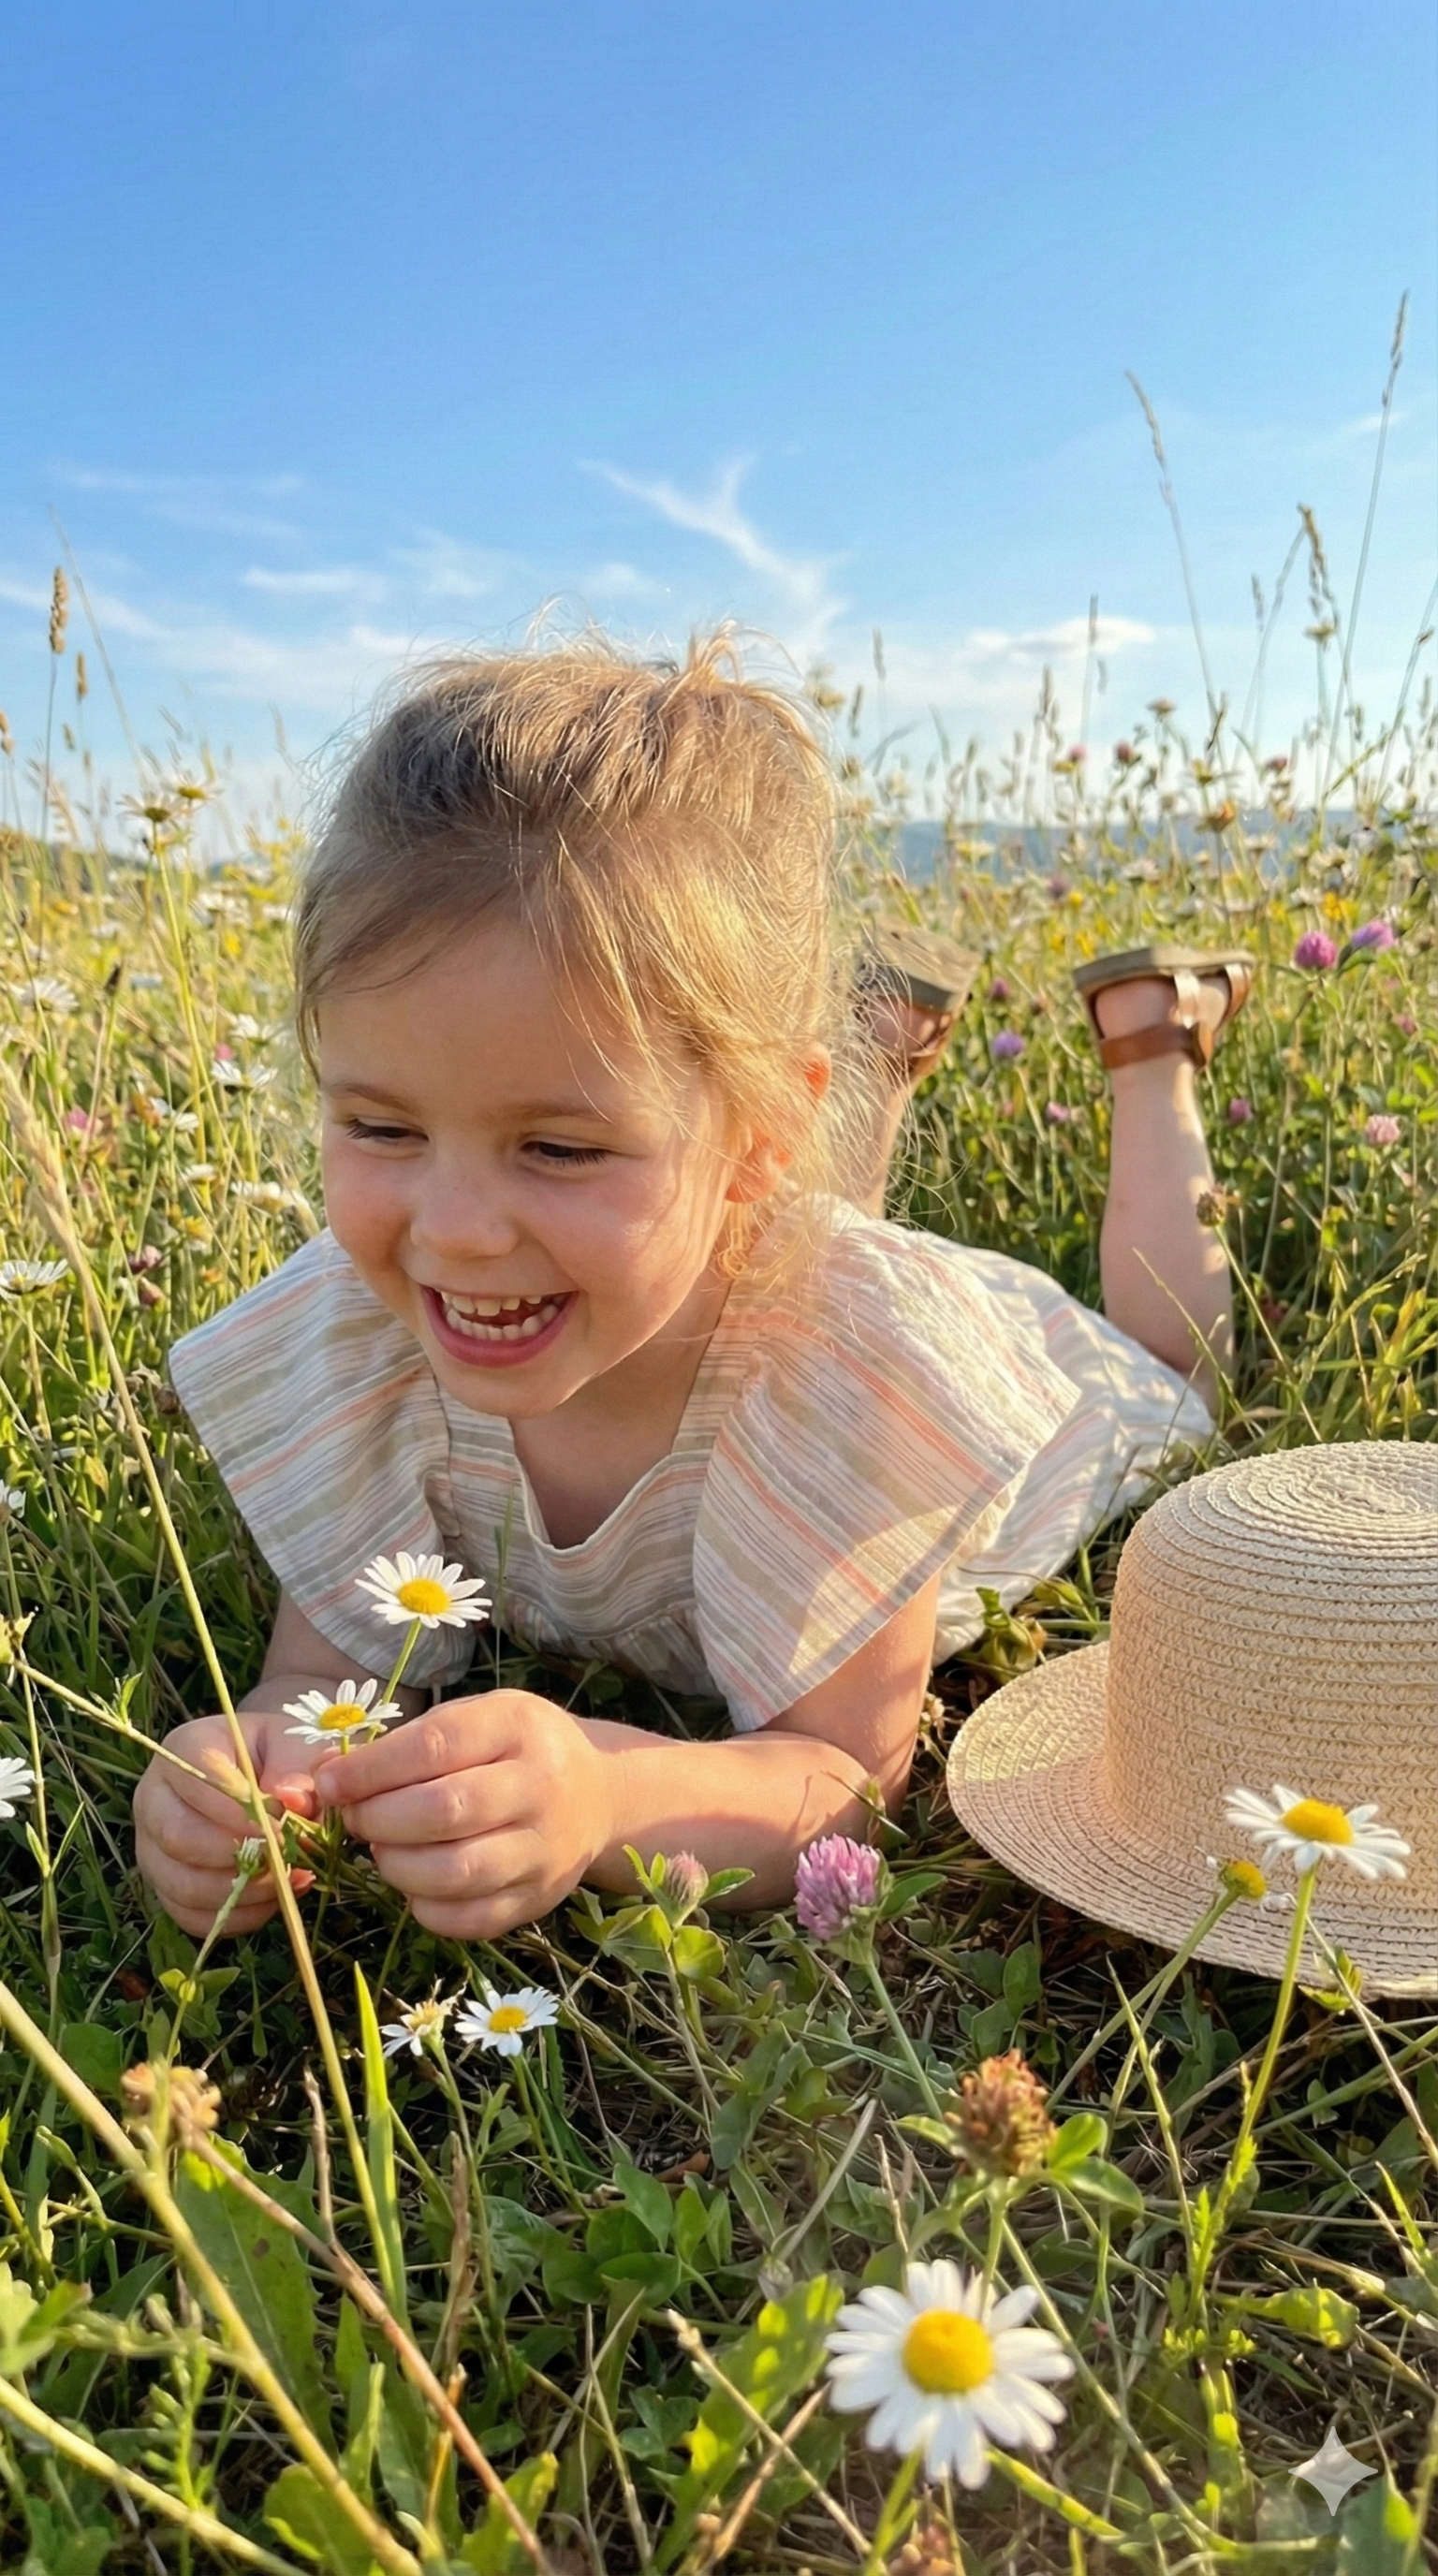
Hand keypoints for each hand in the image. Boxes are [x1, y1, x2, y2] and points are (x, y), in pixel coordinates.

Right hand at [133, 1710, 322, 1936]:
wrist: (268, 1772)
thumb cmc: (279, 1754)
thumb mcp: (295, 1748)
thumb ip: (299, 1772)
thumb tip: (294, 1805)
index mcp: (183, 1750)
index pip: (197, 1776)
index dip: (239, 1806)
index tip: (281, 1822)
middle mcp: (155, 1798)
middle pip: (179, 1837)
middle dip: (239, 1854)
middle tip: (286, 1856)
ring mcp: (153, 1847)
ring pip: (182, 1885)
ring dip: (242, 1891)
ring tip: (288, 1878)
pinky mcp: (165, 1887)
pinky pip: (192, 1916)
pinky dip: (237, 1916)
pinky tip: (274, 1898)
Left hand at [314, 1690, 612, 1938]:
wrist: (597, 1794)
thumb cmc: (513, 1749)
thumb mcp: (472, 1720)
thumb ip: (404, 1745)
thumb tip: (325, 1781)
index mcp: (518, 1725)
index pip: (436, 1746)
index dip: (372, 1769)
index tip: (331, 1784)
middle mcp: (540, 1786)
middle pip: (446, 1811)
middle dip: (381, 1820)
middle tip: (357, 1820)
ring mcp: (545, 1848)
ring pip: (458, 1872)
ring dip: (399, 1867)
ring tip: (386, 1851)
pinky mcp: (541, 1898)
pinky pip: (472, 1918)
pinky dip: (428, 1909)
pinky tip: (417, 1885)